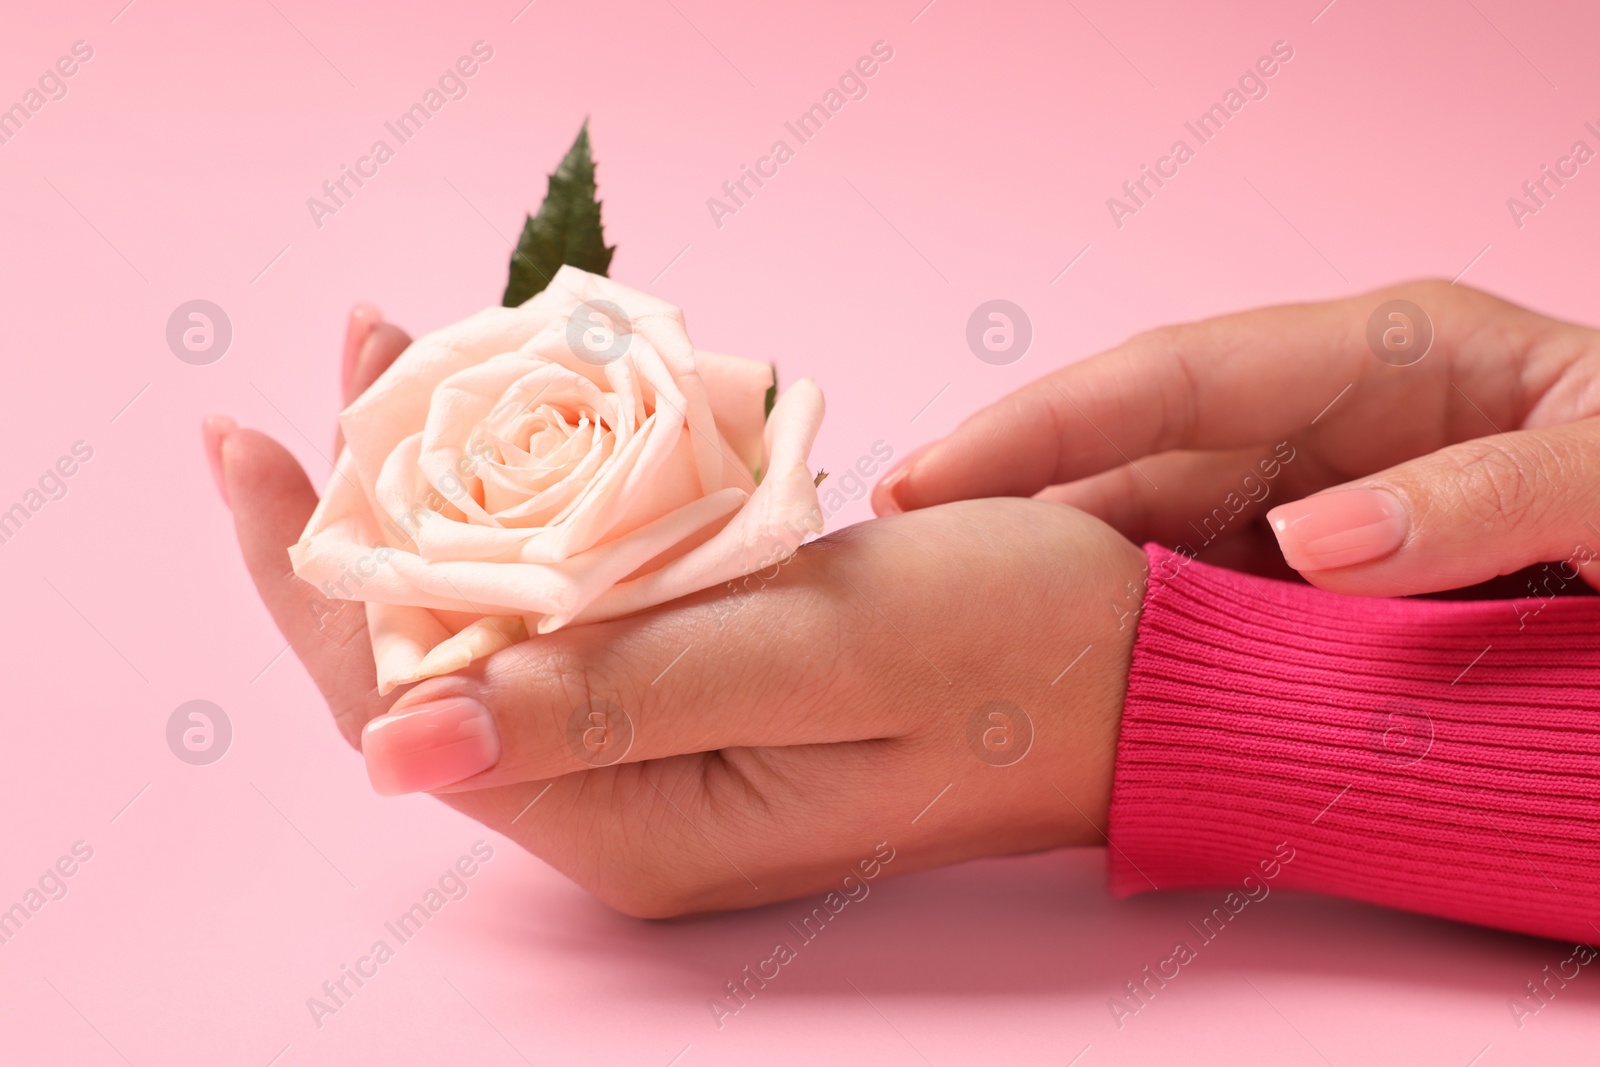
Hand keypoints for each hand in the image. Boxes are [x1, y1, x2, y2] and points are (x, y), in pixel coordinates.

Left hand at [208, 308, 1146, 917]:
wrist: (1158, 669)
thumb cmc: (1023, 651)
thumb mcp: (824, 650)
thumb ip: (617, 696)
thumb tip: (393, 742)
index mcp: (638, 820)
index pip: (406, 702)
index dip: (313, 573)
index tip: (251, 441)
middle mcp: (635, 809)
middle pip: (440, 657)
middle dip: (378, 506)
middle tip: (367, 349)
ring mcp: (675, 761)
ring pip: (511, 623)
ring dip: (464, 496)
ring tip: (430, 361)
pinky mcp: (718, 706)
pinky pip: (590, 610)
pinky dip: (555, 514)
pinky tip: (547, 434)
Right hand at [876, 280, 1599, 596]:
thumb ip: (1487, 495)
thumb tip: (1308, 544)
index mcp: (1385, 356)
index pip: (1172, 377)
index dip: (1042, 425)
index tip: (934, 477)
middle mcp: (1327, 431)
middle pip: (1133, 460)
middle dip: (1011, 503)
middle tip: (892, 565)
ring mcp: (1318, 512)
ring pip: (1151, 542)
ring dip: (1058, 585)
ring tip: (952, 628)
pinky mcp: (1322, 591)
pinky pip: (1205, 614)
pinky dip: (1138, 650)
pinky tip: (1076, 684)